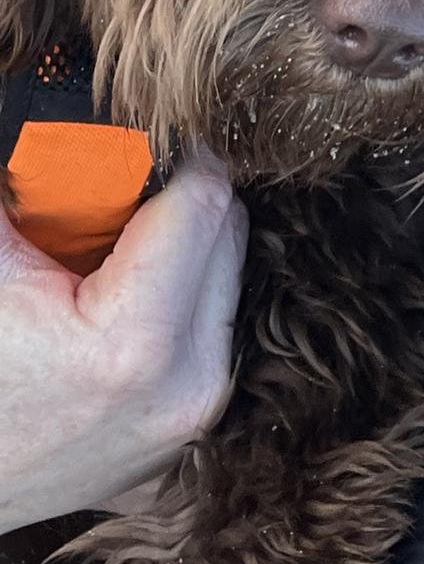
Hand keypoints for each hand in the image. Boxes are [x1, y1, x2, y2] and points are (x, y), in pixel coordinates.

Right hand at [0, 149, 246, 530]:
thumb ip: (54, 175)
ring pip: (228, 282)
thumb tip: (91, 116)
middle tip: (117, 203)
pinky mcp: (181, 447)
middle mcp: (186, 391)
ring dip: (184, 254)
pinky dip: (180, 308)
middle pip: (229, 235)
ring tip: (109, 262)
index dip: (178, 155)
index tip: (154, 137)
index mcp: (135, 343)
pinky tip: (123, 305)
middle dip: (181, 202)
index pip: (206, 200)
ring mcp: (191, 427)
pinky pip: (211, 339)